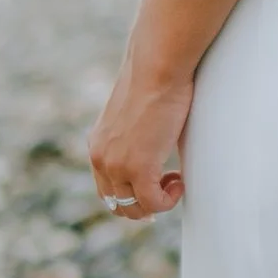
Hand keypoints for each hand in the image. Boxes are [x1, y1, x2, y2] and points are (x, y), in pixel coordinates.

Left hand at [89, 62, 191, 220]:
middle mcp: (101, 158)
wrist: (157, 68)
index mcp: (98, 145)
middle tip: (167, 186)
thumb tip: (152, 141)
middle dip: (143, 203)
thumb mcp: (134, 113)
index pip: (105, 188)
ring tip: (174, 181)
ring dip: (156, 202)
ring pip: (133, 208)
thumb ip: (133, 133)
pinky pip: (153, 203)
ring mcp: (118, 166)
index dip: (130, 195)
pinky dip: (168, 200)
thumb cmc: (154, 80)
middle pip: (116, 204)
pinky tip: (179, 181)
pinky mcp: (139, 168)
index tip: (154, 186)